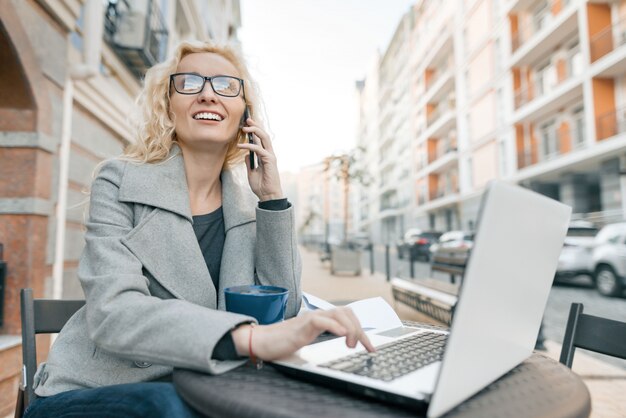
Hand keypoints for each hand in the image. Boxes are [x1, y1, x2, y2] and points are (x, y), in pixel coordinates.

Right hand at [231, 307, 375, 360]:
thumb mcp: (309, 338)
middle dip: (360, 329)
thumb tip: (342, 340)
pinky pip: (321, 321)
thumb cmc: (282, 341)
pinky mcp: (301, 326)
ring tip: (351, 344)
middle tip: (365, 347)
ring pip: (338, 314)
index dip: (362, 330)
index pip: (347, 317)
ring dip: (350, 328)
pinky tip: (342, 335)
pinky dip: (334, 326)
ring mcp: (310, 319)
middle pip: (347, 312)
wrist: (262, 341)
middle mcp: (318, 315)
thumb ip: (323, 335)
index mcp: (321, 318)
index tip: (370, 347)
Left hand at [237, 118, 283, 201]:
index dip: (254, 131)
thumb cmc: (261, 186)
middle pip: (264, 135)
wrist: (267, 196)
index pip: (261, 139)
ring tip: (244, 128)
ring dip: (255, 131)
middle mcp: (269, 154)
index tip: (246, 124)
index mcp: (265, 156)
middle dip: (256, 126)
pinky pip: (259, 149)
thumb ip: (250, 163)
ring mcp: (270, 156)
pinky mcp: (270, 160)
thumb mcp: (251, 172)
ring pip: (264, 138)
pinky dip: (249, 146)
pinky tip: (240, 145)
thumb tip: (246, 155)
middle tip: (246, 120)